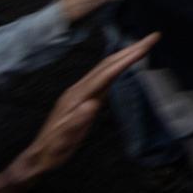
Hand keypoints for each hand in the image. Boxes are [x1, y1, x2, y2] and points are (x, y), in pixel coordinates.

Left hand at [0, 34, 158, 192]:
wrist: (39, 155)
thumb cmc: (53, 150)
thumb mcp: (65, 140)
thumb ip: (77, 121)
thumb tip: (92, 104)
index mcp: (77, 97)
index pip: (107, 73)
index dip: (127, 58)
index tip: (146, 46)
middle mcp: (78, 89)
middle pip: (107, 64)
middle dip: (130, 49)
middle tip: (152, 37)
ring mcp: (79, 92)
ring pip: (104, 67)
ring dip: (124, 54)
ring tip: (142, 46)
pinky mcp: (81, 97)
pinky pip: (102, 75)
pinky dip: (116, 65)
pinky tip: (122, 64)